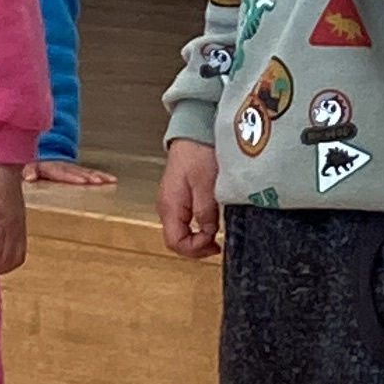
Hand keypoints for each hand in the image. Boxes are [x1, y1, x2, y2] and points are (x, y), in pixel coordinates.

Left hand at [26, 158, 117, 190]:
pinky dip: (102, 175)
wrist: (44, 155)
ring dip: (98, 176)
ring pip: (87, 171)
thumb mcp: (30, 167)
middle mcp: (65, 166)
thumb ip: (30, 171)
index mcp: (52, 166)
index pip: (63, 172)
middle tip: (98, 181)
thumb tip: (29, 177)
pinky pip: (92, 172)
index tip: (82, 181)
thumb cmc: (36, 166)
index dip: (72, 176)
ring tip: (108, 180)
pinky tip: (112, 179)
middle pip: (78, 172)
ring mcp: (74, 167)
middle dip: (88, 176)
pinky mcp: (80, 170)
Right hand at [159, 141, 221, 258]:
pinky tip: (211, 221)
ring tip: (216, 234)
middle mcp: (166, 207)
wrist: (193, 133)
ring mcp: (172, 202)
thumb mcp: (207, 185)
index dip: (195, 249)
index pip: (175, 242)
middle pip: (177, 240)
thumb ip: (206, 212)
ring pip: (181, 231)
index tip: (214, 246)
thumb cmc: (198, 153)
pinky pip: (185, 220)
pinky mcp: (179, 197)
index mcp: (170, 206)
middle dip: (197, 246)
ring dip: (198, 237)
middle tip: (217, 244)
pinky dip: (198, 226)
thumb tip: (209, 232)